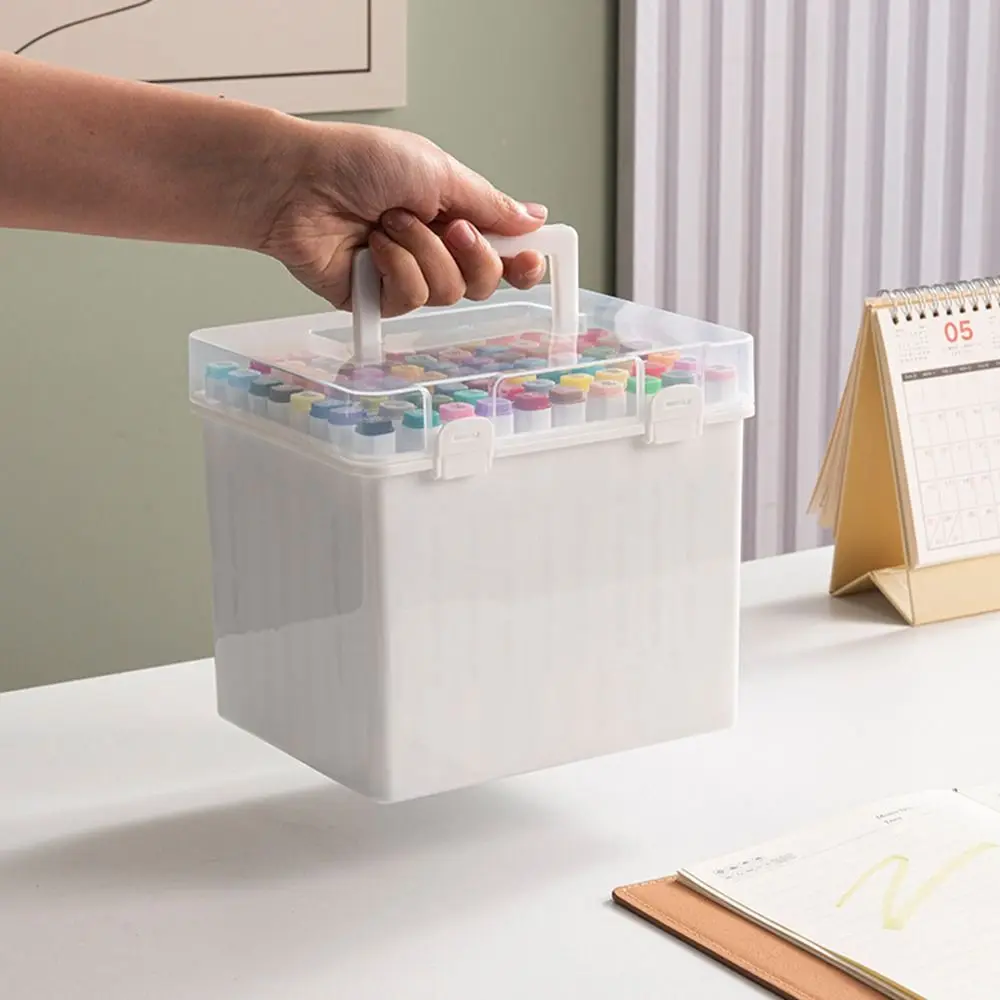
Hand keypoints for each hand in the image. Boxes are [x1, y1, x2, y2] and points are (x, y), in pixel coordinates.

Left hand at [260, 121, 548, 315]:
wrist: (297, 183)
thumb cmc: (356, 162)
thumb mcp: (437, 170)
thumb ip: (489, 202)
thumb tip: (533, 217)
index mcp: (454, 216)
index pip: (503, 253)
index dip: (522, 264)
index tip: (531, 259)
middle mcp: (435, 250)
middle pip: (485, 283)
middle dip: (475, 256)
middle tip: (451, 227)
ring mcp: (406, 277)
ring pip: (449, 293)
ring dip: (423, 251)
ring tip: (389, 222)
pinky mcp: (377, 300)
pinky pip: (412, 300)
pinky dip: (396, 267)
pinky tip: (372, 247)